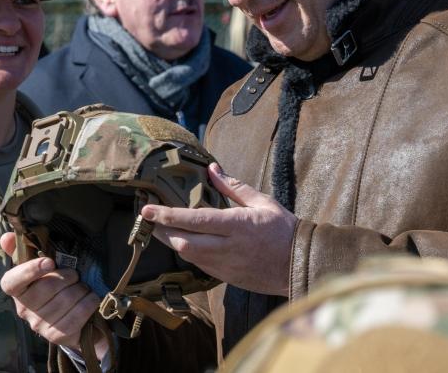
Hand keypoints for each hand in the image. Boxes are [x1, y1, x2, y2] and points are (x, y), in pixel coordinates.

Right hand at [0, 232, 105, 354]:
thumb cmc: (52, 288)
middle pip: (49, 287)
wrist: (70, 320)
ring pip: (67, 299)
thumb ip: (21, 250)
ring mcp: (39, 325)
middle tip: (74, 275)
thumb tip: (6, 236)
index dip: (30, 270)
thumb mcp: (39, 268)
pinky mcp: (57, 336)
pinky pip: (78, 314)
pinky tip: (89, 299)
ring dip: (81, 289)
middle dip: (68, 276)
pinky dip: (89, 302)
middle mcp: (24, 309)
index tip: (50, 262)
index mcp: (17, 290)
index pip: (13, 281)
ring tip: (82, 288)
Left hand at [142, 163, 297, 296]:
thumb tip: (212, 170)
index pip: (194, 220)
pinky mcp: (226, 277)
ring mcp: (225, 266)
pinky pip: (199, 265)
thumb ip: (234, 187)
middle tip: (148, 219)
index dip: (167, 215)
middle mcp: (227, 247)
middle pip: (183, 242)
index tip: (148, 209)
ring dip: (172, 242)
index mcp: (236, 226)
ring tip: (161, 229)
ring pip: (188, 256)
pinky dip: (188, 253)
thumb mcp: (262, 201)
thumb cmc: (283, 230)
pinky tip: (184, 242)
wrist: (299, 264)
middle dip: (161, 231)